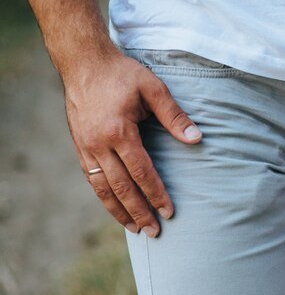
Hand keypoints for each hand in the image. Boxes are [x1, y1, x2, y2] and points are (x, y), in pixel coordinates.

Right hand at [63, 50, 201, 236]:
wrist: (83, 63)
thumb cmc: (122, 74)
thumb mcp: (153, 88)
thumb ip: (174, 115)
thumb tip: (196, 138)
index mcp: (118, 131)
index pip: (141, 171)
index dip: (156, 193)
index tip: (169, 211)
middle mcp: (98, 144)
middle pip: (121, 187)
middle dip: (139, 211)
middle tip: (154, 232)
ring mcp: (85, 147)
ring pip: (102, 188)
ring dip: (119, 211)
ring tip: (135, 229)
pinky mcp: (79, 146)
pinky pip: (92, 179)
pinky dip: (104, 197)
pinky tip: (116, 207)